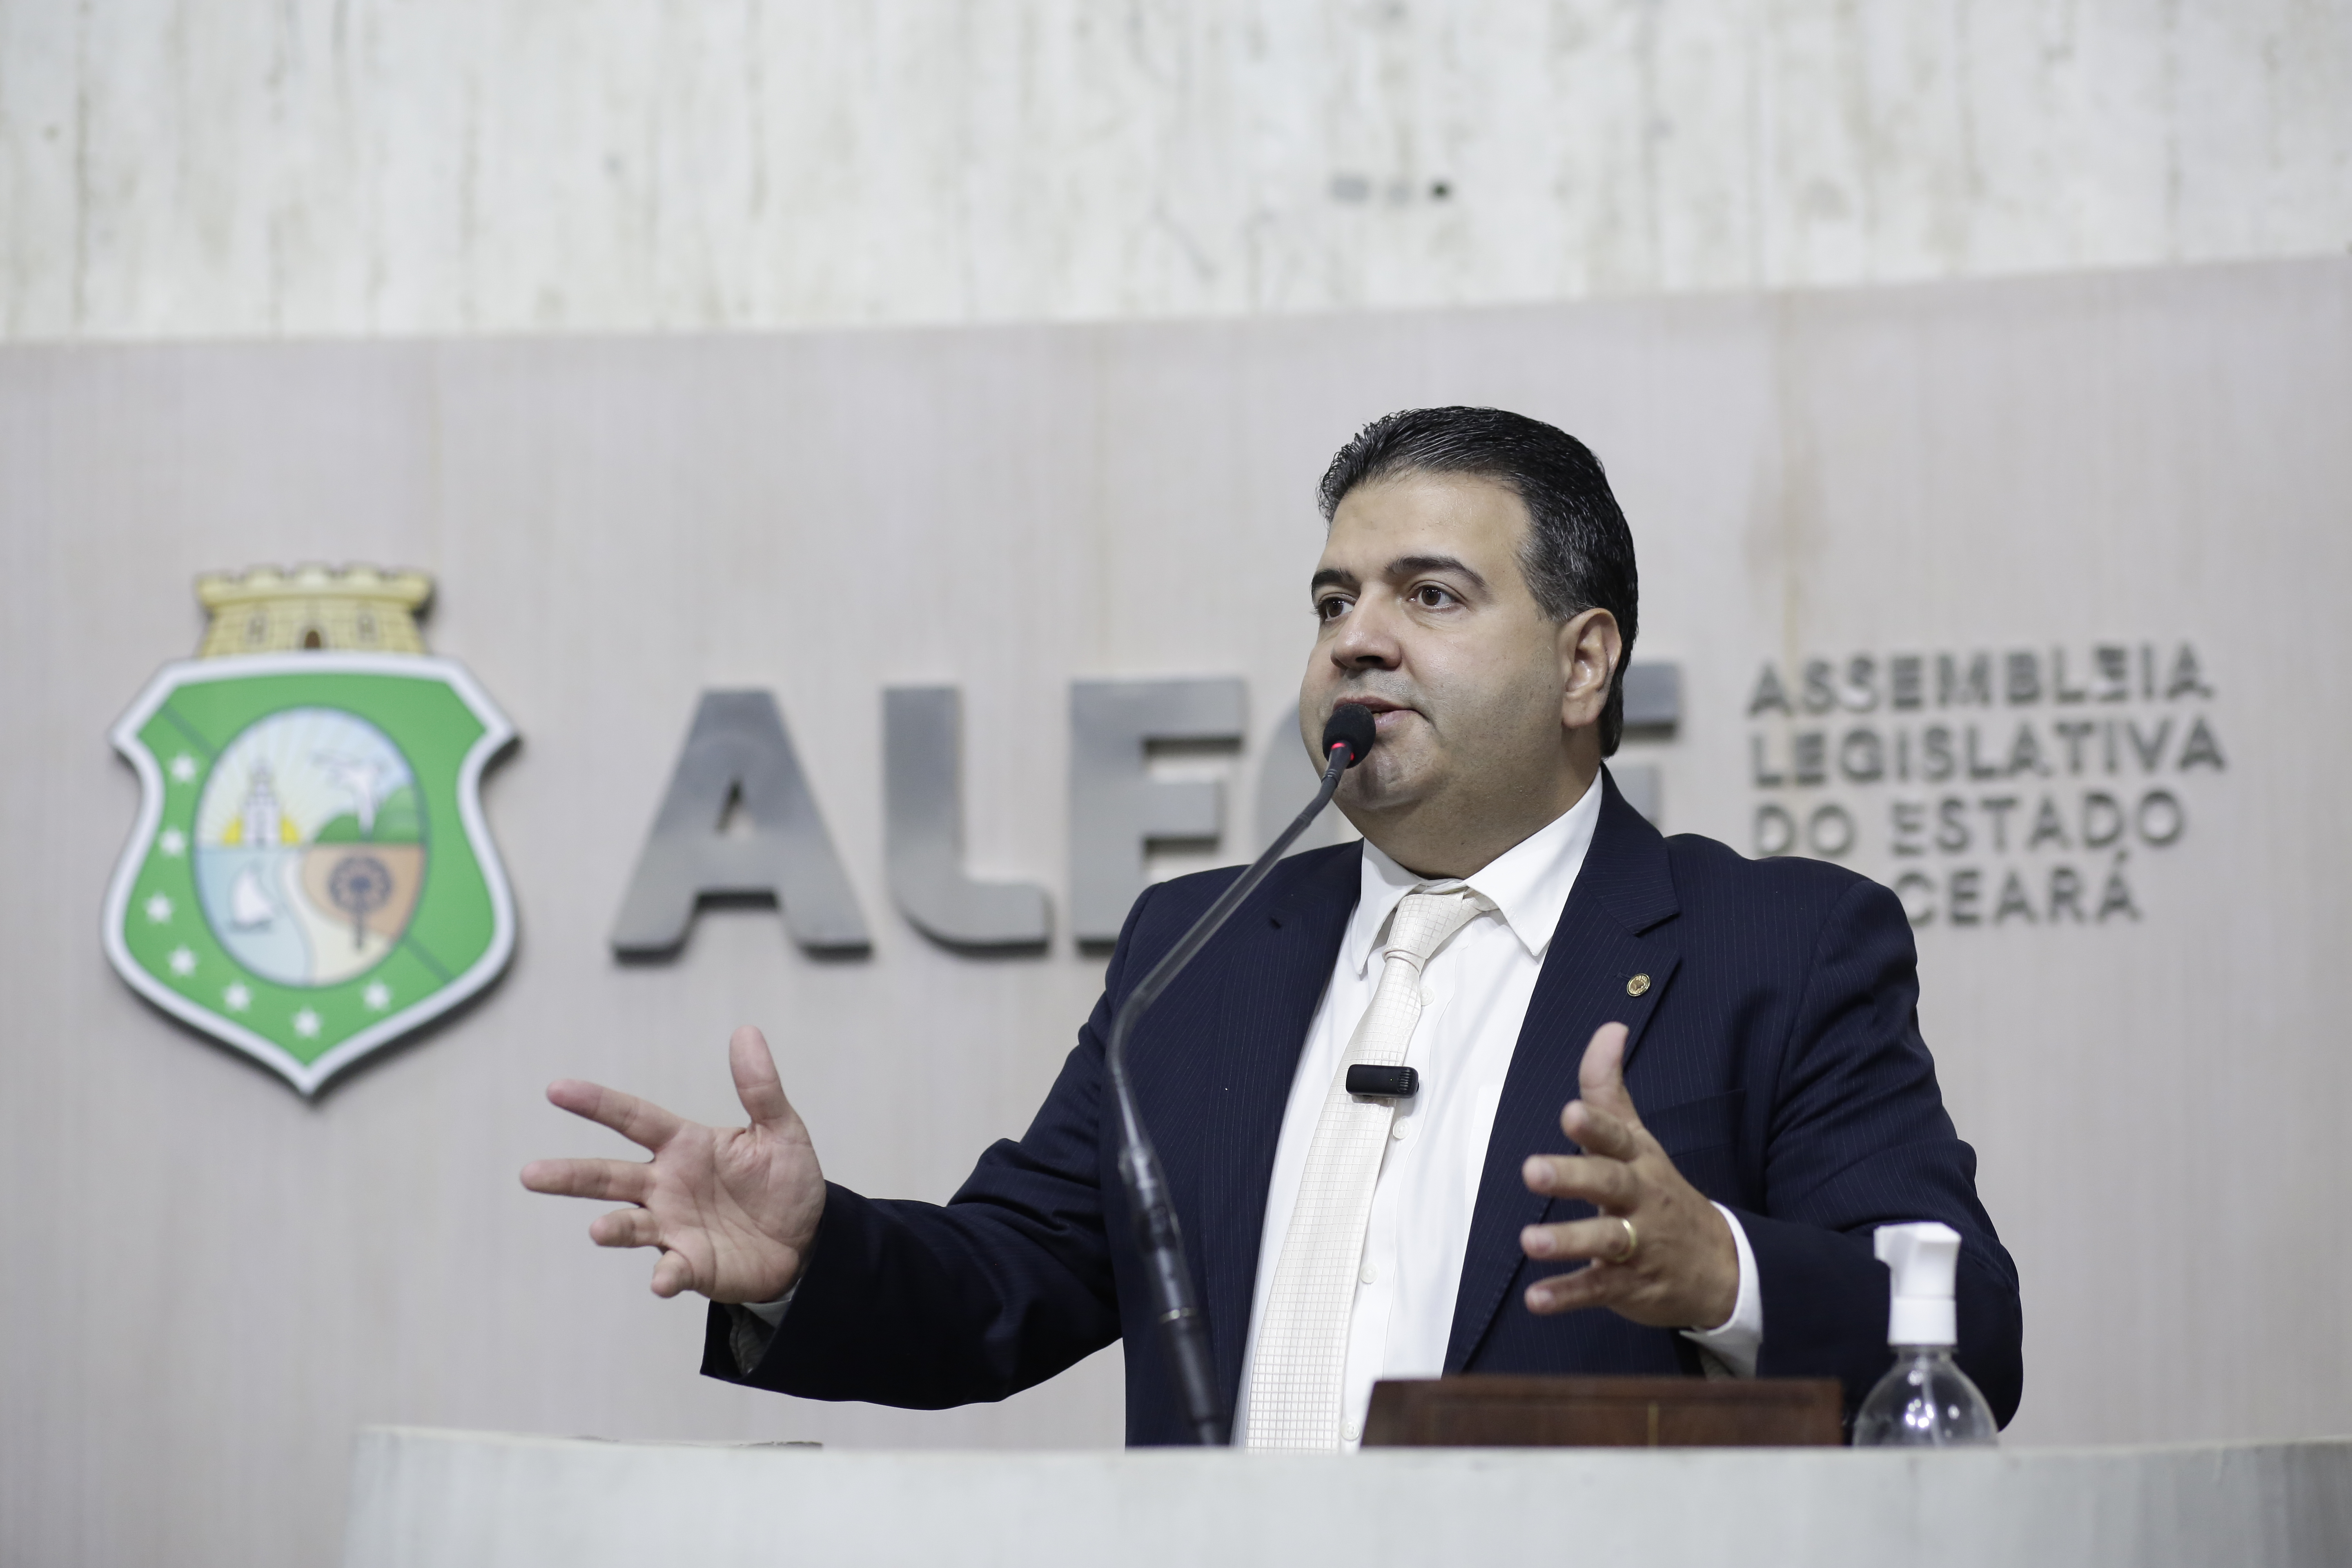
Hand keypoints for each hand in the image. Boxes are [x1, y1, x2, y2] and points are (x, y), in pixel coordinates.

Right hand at [519, 1025, 824, 1302]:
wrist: (808, 1240)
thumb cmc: (785, 1181)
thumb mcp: (781, 1131)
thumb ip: (760, 1088)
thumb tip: (746, 1031)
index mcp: (684, 1146)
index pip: (633, 1118)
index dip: (596, 1104)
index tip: (556, 1089)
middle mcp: (667, 1185)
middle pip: (609, 1177)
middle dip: (569, 1176)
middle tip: (529, 1175)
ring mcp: (674, 1227)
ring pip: (629, 1224)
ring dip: (613, 1227)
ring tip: (598, 1229)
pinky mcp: (692, 1264)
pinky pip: (671, 1269)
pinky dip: (665, 1275)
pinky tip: (662, 1281)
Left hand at [1518, 1022, 1738, 1329]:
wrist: (1721, 1265)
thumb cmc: (1661, 1191)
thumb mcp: (1639, 1138)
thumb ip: (1609, 1088)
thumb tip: (1608, 1027)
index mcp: (1638, 1160)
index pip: (1617, 1137)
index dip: (1594, 1125)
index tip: (1570, 1112)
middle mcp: (1640, 1199)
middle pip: (1609, 1183)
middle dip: (1573, 1176)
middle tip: (1532, 1169)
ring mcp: (1638, 1244)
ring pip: (1604, 1240)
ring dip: (1567, 1240)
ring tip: (1529, 1239)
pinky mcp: (1629, 1284)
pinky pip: (1597, 1289)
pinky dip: (1567, 1294)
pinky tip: (1536, 1298)